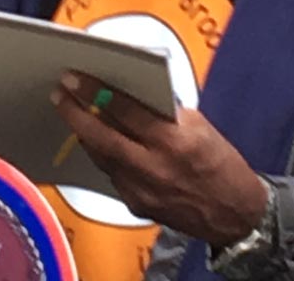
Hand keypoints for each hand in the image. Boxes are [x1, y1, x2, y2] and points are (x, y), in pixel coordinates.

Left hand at [51, 72, 266, 247]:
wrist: (234, 215)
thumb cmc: (222, 165)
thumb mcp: (200, 127)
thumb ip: (165, 113)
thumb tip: (132, 95)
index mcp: (173, 140)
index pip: (125, 110)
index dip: (96, 92)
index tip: (75, 78)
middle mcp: (153, 167)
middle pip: (102, 137)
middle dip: (76, 113)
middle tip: (59, 94)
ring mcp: (141, 190)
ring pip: (102, 157)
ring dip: (86, 135)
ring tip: (73, 114)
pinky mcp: (136, 205)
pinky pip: (113, 175)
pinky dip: (105, 157)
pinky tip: (100, 144)